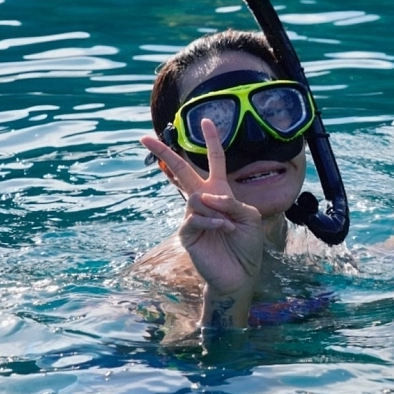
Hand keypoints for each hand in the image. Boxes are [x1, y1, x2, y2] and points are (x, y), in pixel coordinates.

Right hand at [141, 119, 263, 328]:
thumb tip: (206, 196)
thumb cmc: (246, 244)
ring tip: (228, 225)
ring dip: (216, 209)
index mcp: (220, 192)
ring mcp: (192, 216)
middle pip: (181, 170)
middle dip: (165, 153)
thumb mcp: (249, 216)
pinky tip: (223, 228)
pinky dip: (212, 221)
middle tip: (144, 137)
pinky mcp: (187, 233)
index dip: (211, 141)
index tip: (206, 121)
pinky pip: (194, 218)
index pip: (214, 161)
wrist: (241, 273)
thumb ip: (231, 202)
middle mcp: (203, 200)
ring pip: (195, 198)